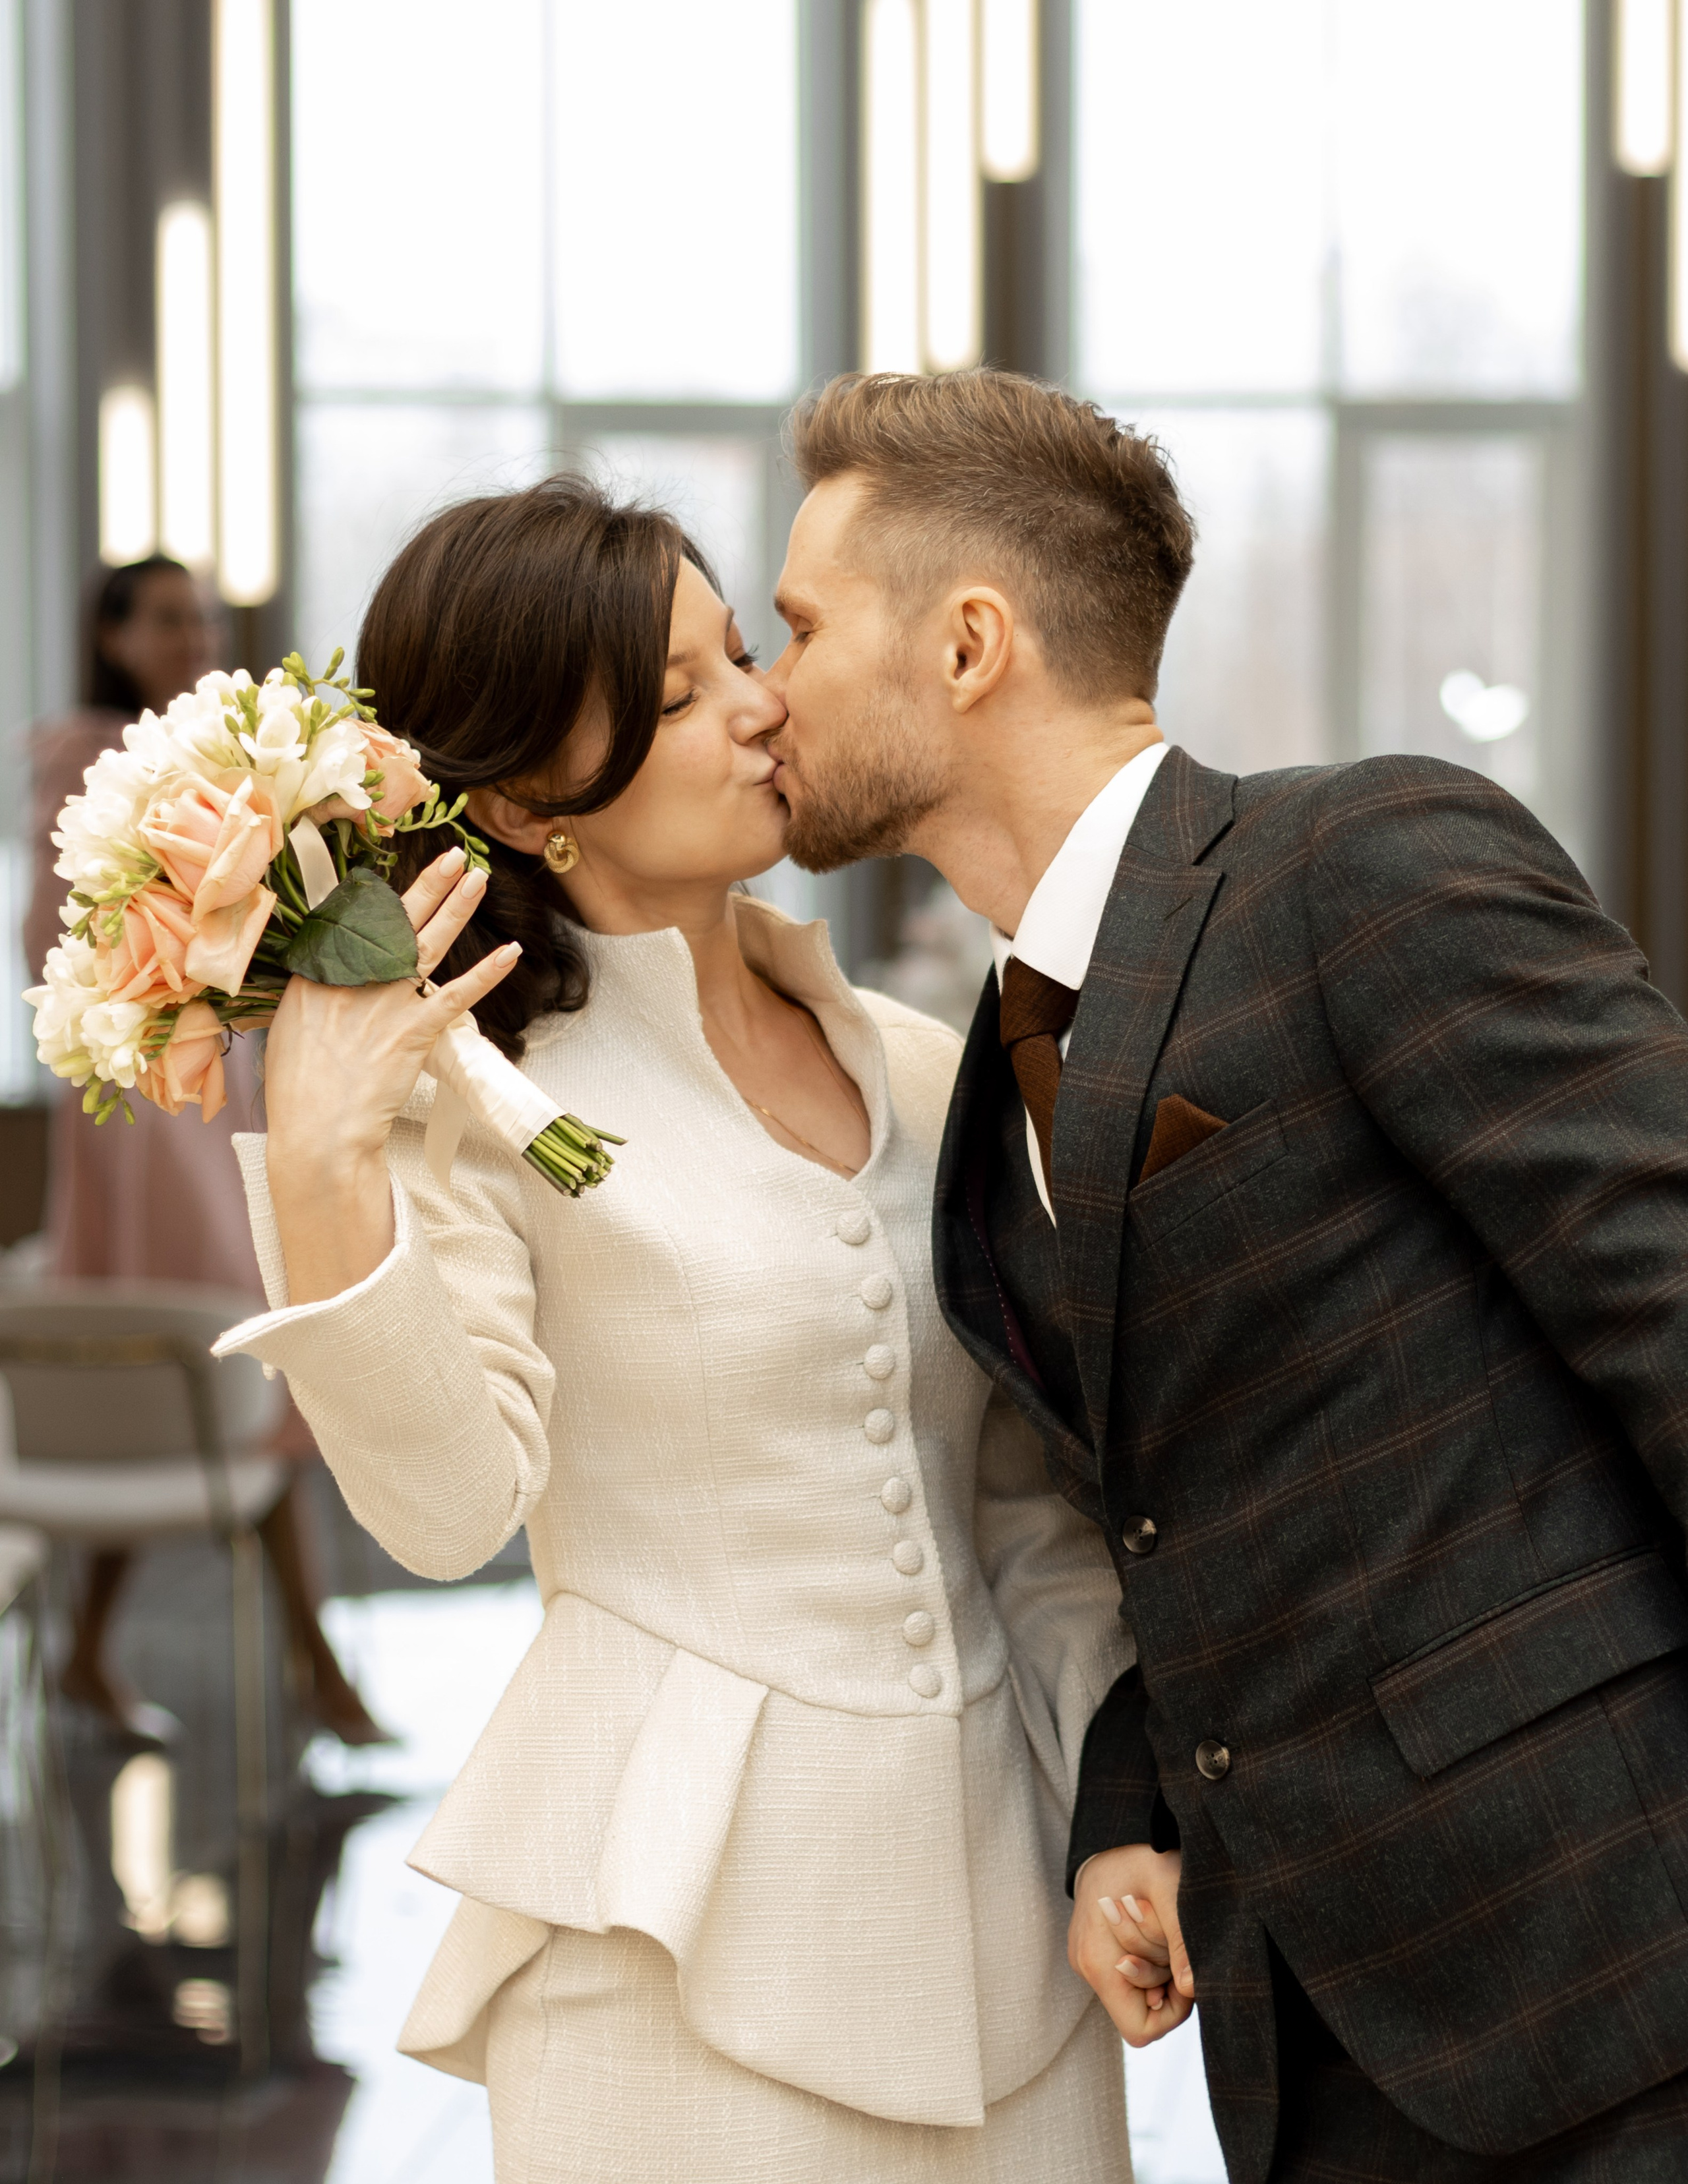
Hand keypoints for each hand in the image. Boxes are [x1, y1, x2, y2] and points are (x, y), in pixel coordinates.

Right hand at [265, 848, 519, 1303]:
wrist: (319, 1129)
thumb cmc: (299, 1090)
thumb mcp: (290, 1029)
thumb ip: (313, 995)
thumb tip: (326, 981)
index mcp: (317, 974)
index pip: (353, 921)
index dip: (379, 898)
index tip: (395, 878)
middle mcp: (353, 976)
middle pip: (396, 917)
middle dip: (427, 883)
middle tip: (452, 854)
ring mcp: (388, 1000)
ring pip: (430, 941)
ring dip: (458, 907)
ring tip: (478, 877)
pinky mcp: (417, 1028)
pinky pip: (460, 993)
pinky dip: (488, 972)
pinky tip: (510, 952)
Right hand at [1068, 1844, 1193, 2046]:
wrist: (1111, 1834)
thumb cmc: (1143, 1858)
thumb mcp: (1171, 1892)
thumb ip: (1181, 1943)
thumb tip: (1193, 1989)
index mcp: (1099, 1961)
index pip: (1139, 2030)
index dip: (1172, 2014)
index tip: (1186, 1979)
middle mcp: (1088, 1966)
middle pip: (1139, 2012)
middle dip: (1167, 1987)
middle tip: (1178, 1947)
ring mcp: (1087, 1959)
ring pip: (1134, 1994)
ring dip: (1159, 1970)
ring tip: (1164, 1930)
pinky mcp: (1092, 1950)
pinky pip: (1126, 1975)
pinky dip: (1147, 1959)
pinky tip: (1154, 1928)